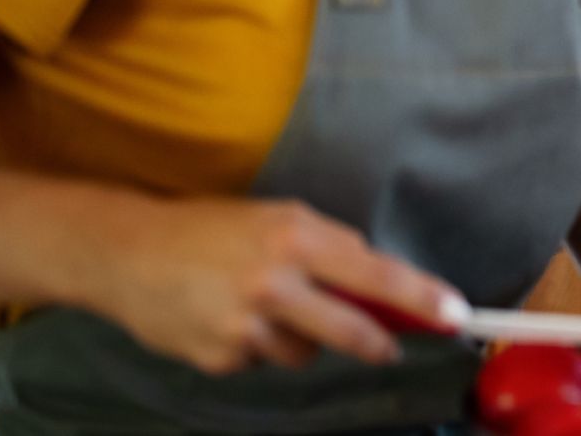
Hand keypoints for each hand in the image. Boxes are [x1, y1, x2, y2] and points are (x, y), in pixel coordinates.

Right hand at [82, 195, 459, 374]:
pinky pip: (263, 360)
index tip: (456, 316)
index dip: (420, 299)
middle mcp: (272, 282)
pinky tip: (228, 319)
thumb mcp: (278, 220)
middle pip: (351, 330)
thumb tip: (384, 286)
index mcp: (294, 237)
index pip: (375, 273)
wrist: (124, 253)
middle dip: (379, 343)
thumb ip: (331, 251)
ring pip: (307, 352)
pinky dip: (258, 346)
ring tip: (264, 306)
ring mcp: (244, 324)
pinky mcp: (219, 356)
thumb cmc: (211, 230)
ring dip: (302, 338)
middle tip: (391, 346)